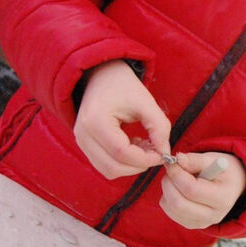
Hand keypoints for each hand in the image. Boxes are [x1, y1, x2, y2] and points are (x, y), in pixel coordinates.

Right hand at [74, 60, 170, 177]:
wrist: (101, 76)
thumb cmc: (123, 86)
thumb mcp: (146, 101)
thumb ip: (159, 127)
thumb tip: (165, 153)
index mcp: (95, 120)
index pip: (121, 153)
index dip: (145, 159)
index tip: (162, 154)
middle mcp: (83, 135)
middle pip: (113, 167)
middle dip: (139, 165)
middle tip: (155, 152)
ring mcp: (81, 142)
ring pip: (108, 171)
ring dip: (131, 166)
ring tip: (144, 147)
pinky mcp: (84, 146)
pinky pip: (105, 166)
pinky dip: (122, 163)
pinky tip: (133, 146)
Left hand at [160, 151, 245, 228]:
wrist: (230, 186)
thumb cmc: (223, 171)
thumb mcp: (214, 160)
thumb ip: (196, 160)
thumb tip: (177, 159)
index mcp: (223, 198)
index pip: (191, 190)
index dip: (177, 174)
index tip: (172, 162)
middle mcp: (213, 215)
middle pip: (178, 203)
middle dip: (168, 183)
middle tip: (170, 169)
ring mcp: (201, 223)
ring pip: (171, 208)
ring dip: (167, 189)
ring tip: (176, 177)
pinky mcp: (191, 224)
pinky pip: (169, 211)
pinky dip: (167, 197)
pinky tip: (177, 188)